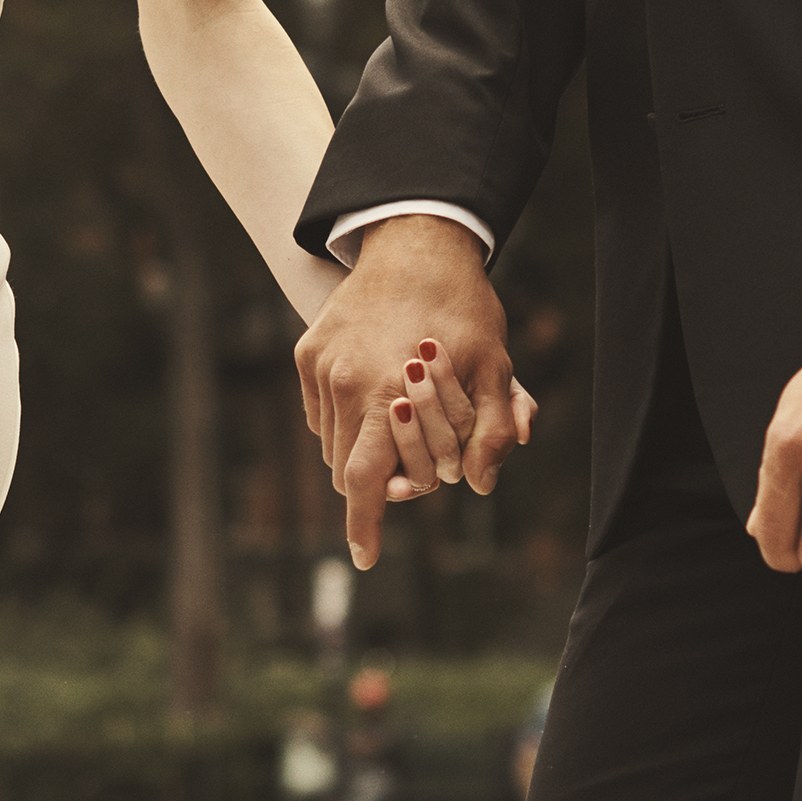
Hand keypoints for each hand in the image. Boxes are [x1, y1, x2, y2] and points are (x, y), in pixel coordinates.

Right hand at [295, 215, 535, 569]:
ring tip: (400, 420)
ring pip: (331, 443)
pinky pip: (319, 411)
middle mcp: (342, 383)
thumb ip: (492, 431)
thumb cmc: (462, 307)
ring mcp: (320, 367)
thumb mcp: (494, 367)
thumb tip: (479, 486)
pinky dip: (345, 421)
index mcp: (385, 392)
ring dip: (361, 450)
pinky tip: (377, 395)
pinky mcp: (307, 352)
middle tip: (412, 468)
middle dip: (377, 482)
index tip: (365, 559)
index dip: (364, 526)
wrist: (416, 241)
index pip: (363, 480)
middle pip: (347, 468)